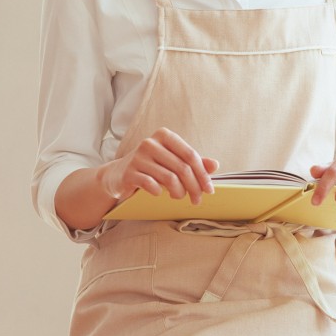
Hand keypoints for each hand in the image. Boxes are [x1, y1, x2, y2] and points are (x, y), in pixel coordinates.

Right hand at [97, 128, 218, 204]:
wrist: (119, 174)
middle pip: (182, 168)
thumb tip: (215, 165)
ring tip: (179, 196)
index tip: (209, 190)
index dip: (203, 174)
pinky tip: (160, 194)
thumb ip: (193, 162)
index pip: (191, 155)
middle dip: (194, 187)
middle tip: (197, 200)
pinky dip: (159, 192)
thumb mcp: (172, 161)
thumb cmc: (152, 166)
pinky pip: (151, 185)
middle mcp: (150, 143)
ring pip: (169, 178)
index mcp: (164, 135)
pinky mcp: (129, 172)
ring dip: (179, 192)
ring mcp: (138, 156)